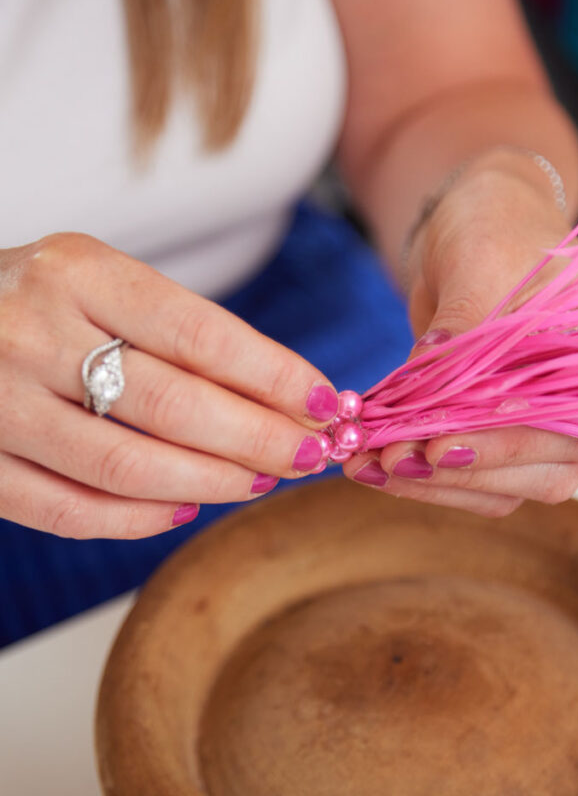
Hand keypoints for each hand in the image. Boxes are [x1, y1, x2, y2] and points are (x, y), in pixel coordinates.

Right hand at [0, 234, 338, 537]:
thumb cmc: (32, 300)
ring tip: (258, 481)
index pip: (202, 336)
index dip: (276, 379)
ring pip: (129, 468)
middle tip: (309, 456)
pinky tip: (183, 511)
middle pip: (176, 407)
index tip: (327, 405)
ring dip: (212, 484)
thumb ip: (171, 330)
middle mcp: (34, 332)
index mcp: (78, 273)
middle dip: (261, 440)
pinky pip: (70, 512)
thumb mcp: (97, 282)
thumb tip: (278, 395)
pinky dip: (137, 522)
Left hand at [343, 164, 577, 513]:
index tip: (439, 447)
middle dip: (458, 471)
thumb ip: (463, 326)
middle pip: (537, 473)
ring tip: (365, 464)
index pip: (564, 424)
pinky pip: (465, 477)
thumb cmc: (494, 230)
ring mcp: (539, 428)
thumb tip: (428, 380)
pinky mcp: (491, 436)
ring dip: (429, 483)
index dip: (502, 444)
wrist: (470, 229)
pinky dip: (418, 477)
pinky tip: (371, 464)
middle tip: (390, 456)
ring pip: (497, 487)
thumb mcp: (480, 263)